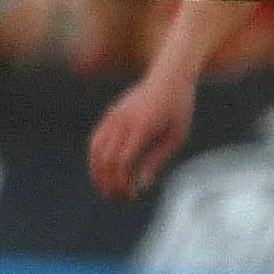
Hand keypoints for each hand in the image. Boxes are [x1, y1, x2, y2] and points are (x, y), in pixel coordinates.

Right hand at [88, 69, 195, 198]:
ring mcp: (113, 116)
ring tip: (105, 186)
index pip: (121, 162)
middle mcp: (123, 122)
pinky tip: (104, 168)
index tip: (131, 194)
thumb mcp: (176, 136)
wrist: (169, 76)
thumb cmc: (179, 108)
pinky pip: (96, 138)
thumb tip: (140, 185)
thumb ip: (157, 160)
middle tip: (116, 196)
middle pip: (105, 159)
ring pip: (95, 149)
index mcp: (141, 128)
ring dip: (97, 171)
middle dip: (107, 182)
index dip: (122, 182)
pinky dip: (96, 157)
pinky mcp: (110, 114)